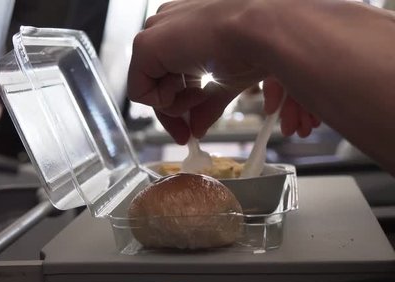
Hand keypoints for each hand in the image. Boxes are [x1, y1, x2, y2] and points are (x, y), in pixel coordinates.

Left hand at [127, 0, 318, 142]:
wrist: (264, 30)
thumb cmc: (258, 44)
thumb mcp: (228, 80)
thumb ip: (208, 104)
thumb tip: (197, 128)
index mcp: (185, 26)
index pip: (169, 72)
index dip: (179, 104)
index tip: (190, 128)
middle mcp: (166, 25)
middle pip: (156, 83)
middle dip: (174, 113)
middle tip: (187, 135)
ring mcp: (154, 32)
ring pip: (148, 88)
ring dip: (176, 104)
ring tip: (203, 95)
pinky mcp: (145, 45)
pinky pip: (138, 91)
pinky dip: (164, 103)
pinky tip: (192, 91)